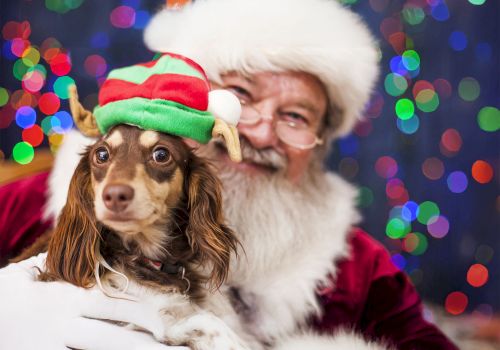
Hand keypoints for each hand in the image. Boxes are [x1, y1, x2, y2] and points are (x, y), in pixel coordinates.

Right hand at [0, 253, 187, 349]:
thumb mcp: (27, 276)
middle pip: (114, 337)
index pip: (114, 304)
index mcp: (65, 300)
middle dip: (148, 346)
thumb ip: (58, 268)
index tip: (167, 321)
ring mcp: (53, 349)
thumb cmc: (2, 299)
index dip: (144, 312)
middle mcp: (63, 326)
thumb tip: (83, 254)